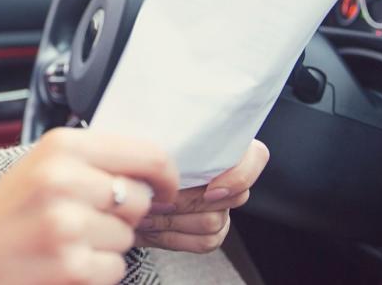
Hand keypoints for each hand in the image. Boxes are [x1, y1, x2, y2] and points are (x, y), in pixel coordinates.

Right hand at [0, 128, 178, 284]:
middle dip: (123, 213)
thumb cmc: (3, 213)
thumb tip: (149, 168)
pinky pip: (115, 268)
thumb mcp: (40, 164)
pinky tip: (63, 260)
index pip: (145, 153)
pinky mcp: (70, 265)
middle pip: (139, 198)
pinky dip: (96, 270)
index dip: (165, 174)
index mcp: (60, 146)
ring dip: (107, 243)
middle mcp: (64, 180)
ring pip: (128, 236)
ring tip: (67, 238)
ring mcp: (67, 225)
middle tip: (88, 216)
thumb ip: (89, 159)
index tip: (165, 187)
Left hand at [135, 139, 268, 253]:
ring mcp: (221, 207)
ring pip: (213, 221)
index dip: (238, 176)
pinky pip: (204, 242)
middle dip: (185, 201)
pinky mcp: (211, 232)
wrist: (126, 186)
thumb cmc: (139, 154)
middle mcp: (228, 177)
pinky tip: (150, 228)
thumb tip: (160, 156)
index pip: (255, 157)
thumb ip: (164, 144)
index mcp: (220, 145)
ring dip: (173, 219)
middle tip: (153, 199)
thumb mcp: (150, 138)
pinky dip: (173, 237)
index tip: (210, 190)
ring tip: (145, 211)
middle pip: (230, 196)